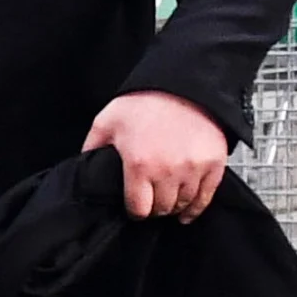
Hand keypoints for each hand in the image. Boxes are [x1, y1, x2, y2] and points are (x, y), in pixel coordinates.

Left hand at [83, 91, 228, 222]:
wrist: (183, 84)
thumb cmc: (144, 102)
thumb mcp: (106, 122)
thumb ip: (92, 148)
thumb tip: (83, 167)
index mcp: (139, 164)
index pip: (139, 209)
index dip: (134, 212)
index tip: (134, 208)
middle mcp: (168, 171)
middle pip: (162, 209)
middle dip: (154, 209)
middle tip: (150, 201)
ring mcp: (193, 169)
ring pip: (183, 205)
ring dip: (173, 206)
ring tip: (167, 201)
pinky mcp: (214, 164)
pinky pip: (206, 197)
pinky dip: (196, 207)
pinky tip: (187, 211)